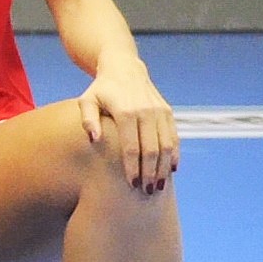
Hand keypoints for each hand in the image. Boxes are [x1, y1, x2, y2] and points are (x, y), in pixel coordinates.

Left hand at [80, 64, 177, 194]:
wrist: (124, 69)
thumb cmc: (100, 90)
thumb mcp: (87, 101)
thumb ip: (88, 120)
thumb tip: (94, 139)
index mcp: (125, 112)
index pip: (131, 147)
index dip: (132, 168)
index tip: (132, 185)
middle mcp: (146, 112)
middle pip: (151, 150)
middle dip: (150, 173)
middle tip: (146, 192)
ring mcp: (160, 112)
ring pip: (166, 146)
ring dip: (164, 168)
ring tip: (159, 186)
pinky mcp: (168, 112)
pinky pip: (174, 137)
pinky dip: (175, 154)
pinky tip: (171, 170)